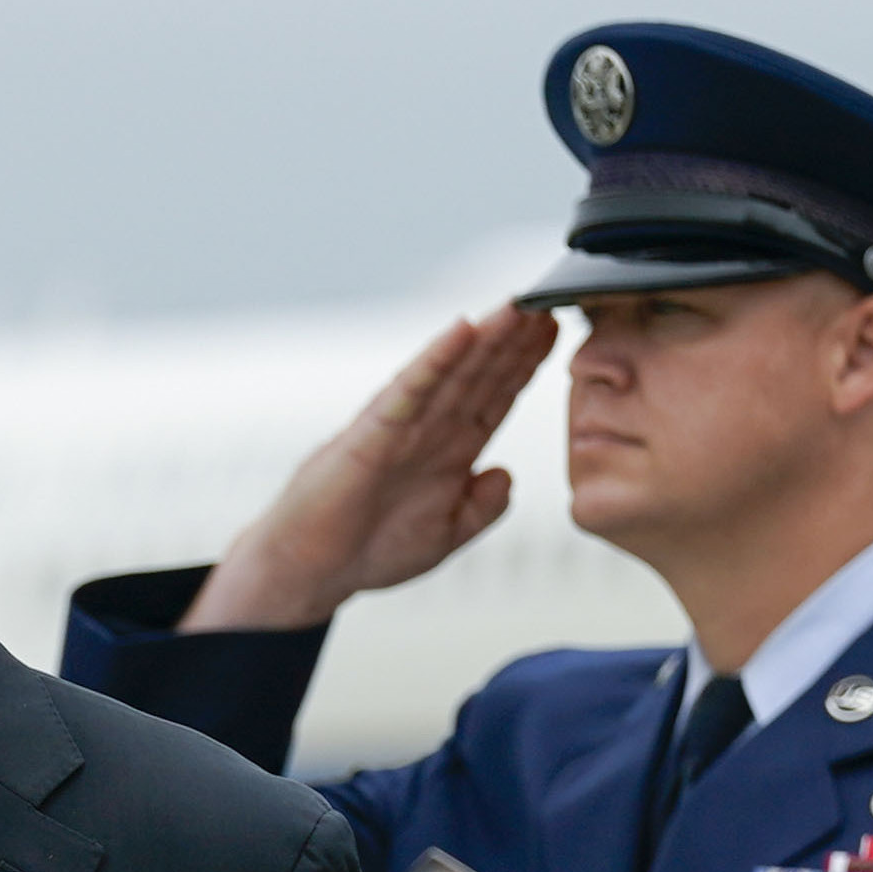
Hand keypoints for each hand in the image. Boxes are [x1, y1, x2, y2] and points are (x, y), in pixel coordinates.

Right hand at [182, 307, 556, 631]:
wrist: (313, 571)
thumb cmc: (370, 550)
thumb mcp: (446, 533)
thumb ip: (482, 507)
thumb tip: (508, 475)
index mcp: (450, 450)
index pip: (497, 395)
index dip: (527, 364)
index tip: (558, 331)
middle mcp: (429, 428)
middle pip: (481, 373)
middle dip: (515, 339)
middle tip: (549, 300)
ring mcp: (402, 426)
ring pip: (452, 371)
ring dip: (485, 338)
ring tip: (517, 305)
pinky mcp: (374, 432)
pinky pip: (411, 389)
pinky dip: (436, 360)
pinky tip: (461, 331)